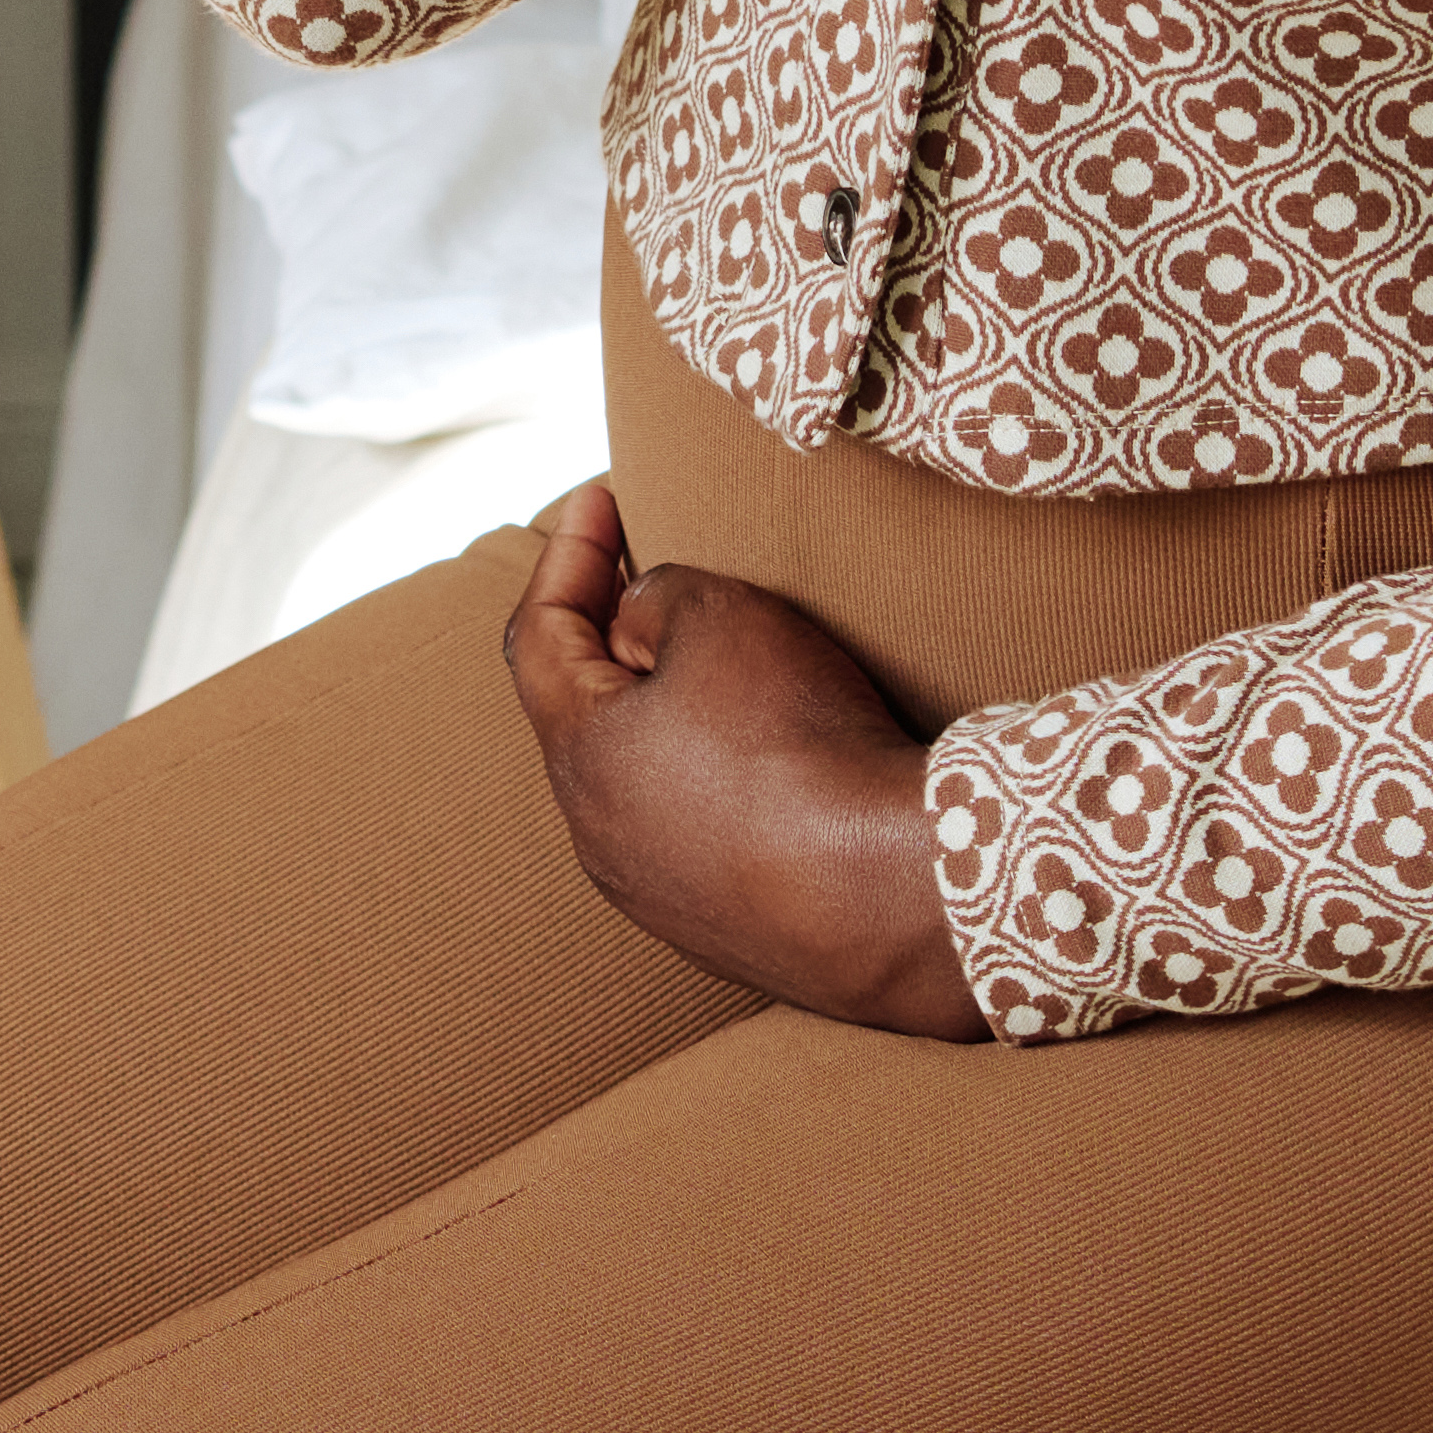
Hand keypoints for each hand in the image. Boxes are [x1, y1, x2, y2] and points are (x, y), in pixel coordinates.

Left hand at [501, 482, 995, 1038]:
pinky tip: (774, 760)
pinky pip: (706, 836)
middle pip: (585, 713)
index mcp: (580, 756)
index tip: (595, 497)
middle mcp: (600, 839)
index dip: (565, 554)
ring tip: (720, 665)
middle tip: (643, 570)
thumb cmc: (798, 744)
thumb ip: (655, 598)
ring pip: (643, 781)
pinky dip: (721, 783)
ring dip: (668, 716)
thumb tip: (639, 625)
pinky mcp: (727, 934)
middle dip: (608, 633)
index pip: (539, 635)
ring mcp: (660, 897)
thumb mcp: (717, 617)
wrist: (893, 891)